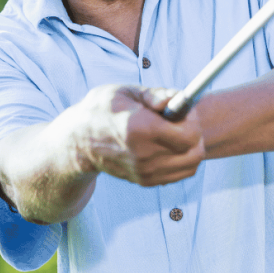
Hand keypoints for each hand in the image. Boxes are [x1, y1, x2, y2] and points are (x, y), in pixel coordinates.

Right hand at [72, 84, 204, 186]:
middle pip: (194, 153)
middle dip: (195, 134)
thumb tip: (179, 98)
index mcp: (139, 128)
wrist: (78, 142)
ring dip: (191, 149)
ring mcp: (144, 171)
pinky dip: (182, 160)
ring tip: (175, 133)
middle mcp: (143, 154)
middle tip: (182, 121)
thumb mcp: (125, 92)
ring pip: (190, 166)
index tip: (183, 110)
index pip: (188, 135)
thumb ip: (155, 94)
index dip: (193, 120)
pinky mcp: (144, 180)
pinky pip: (179, 174)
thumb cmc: (101, 110)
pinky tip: (168, 145)